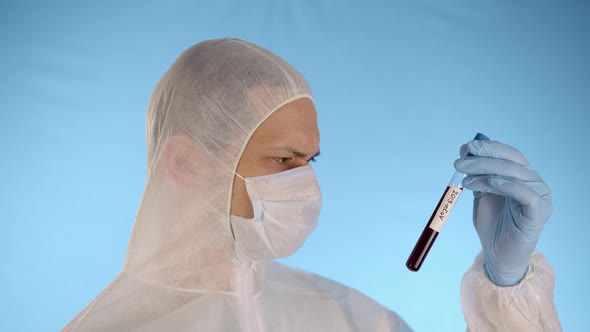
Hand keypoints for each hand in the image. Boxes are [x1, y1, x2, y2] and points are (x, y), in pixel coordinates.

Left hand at [454, 139, 551, 285]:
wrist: (497, 254)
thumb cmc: (492, 223)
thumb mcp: (481, 193)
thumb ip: (477, 173)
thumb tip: (467, 149)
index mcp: (522, 176)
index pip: (509, 154)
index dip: (489, 148)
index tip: (466, 148)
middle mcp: (534, 183)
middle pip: (511, 162)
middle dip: (483, 159)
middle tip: (459, 163)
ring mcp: (540, 197)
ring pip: (515, 175)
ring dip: (487, 173)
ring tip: (466, 180)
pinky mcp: (539, 213)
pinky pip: (527, 194)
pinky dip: (509, 185)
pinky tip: (492, 183)